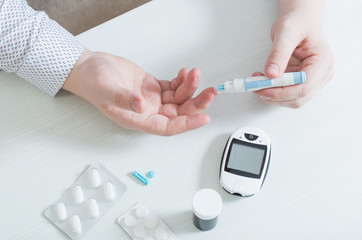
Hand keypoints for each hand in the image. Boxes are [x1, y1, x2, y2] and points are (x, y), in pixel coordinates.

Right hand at [62, 50, 215, 135]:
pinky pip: (173, 88)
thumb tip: (141, 106)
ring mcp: (152, 100)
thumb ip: (123, 98)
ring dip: (190, 88)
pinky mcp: (153, 88)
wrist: (90, 67)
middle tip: (209, 92)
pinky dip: (182, 81)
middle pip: (179, 113)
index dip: (186, 124)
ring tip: (194, 73)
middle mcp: (148, 112)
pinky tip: (185, 73)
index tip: (203, 118)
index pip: (167, 127)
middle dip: (196, 104)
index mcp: (137, 119)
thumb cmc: (93, 81)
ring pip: (179, 99)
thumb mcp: (105, 88)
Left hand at [254, 4, 333, 107]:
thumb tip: (271, 74)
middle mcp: (322, 74)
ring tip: (256, 82)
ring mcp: (313, 80)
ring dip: (272, 95)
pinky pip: (287, 93)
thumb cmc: (298, 23)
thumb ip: (278, 53)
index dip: (282, 92)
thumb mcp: (286, 32)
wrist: (300, 21)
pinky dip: (273, 90)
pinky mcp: (302, 83)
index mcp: (323, 61)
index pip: (304, 87)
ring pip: (292, 99)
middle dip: (275, 96)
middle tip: (255, 87)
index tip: (263, 89)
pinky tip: (262, 80)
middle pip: (298, 97)